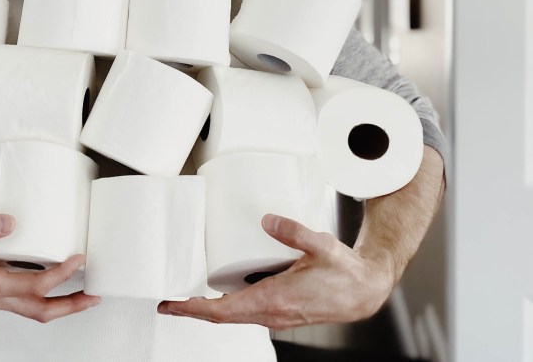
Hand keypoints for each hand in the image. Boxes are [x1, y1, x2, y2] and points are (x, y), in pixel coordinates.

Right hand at [0, 211, 100, 322]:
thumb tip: (9, 223)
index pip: (33, 286)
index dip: (59, 276)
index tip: (77, 260)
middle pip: (40, 310)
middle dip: (70, 306)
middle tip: (95, 296)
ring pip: (34, 310)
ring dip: (62, 305)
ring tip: (85, 295)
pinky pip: (26, 301)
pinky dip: (46, 298)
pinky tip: (57, 284)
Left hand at [157, 213, 395, 327]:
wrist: (365, 292)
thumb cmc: (345, 272)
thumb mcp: (321, 245)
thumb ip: (293, 231)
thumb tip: (266, 220)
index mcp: (275, 299)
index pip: (223, 311)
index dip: (194, 308)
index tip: (172, 304)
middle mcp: (272, 312)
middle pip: (222, 316)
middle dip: (194, 309)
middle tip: (170, 300)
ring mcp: (276, 314)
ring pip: (234, 315)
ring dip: (210, 308)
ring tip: (189, 295)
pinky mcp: (281, 311)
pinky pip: (247, 311)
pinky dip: (228, 305)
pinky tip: (222, 292)